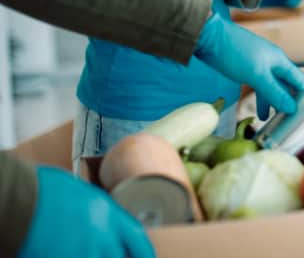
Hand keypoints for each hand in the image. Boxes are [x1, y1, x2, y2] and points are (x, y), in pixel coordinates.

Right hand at [18, 167, 153, 257]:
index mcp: (108, 213)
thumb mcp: (84, 195)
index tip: (148, 257)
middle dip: (119, 257)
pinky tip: (65, 253)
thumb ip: (100, 213)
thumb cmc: (47, 189)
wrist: (19, 197)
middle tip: (116, 255)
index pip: (138, 238)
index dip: (145, 252)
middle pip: (120, 257)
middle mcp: (100, 234)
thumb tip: (107, 226)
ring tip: (81, 250)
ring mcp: (81, 251)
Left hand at [195, 6, 303, 120]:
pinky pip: (261, 86)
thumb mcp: (257, 75)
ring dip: (275, 103)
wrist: (208, 37)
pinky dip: (263, 99)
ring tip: (276, 121)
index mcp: (279, 61)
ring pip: (273, 87)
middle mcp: (272, 62)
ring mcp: (259, 65)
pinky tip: (260, 111)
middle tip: (292, 121)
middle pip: (287, 85)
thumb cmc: (235, 53)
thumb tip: (292, 108)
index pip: (299, 80)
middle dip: (290, 102)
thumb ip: (274, 92)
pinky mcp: (247, 69)